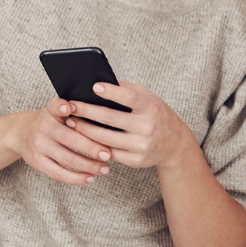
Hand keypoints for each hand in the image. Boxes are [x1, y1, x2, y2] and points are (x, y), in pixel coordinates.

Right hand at [11, 100, 113, 185]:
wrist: (22, 132)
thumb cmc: (53, 121)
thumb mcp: (59, 110)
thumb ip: (77, 110)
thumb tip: (108, 114)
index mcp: (51, 111)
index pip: (54, 106)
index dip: (61, 106)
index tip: (69, 107)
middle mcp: (43, 127)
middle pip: (69, 138)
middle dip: (91, 148)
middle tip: (108, 154)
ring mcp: (38, 146)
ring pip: (66, 159)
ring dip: (88, 166)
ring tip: (105, 169)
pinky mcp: (37, 162)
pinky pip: (58, 174)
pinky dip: (76, 178)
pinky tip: (90, 178)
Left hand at [65, 81, 198, 171]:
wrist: (175, 144)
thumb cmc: (156, 115)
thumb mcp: (148, 98)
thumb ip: (127, 91)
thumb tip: (97, 85)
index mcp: (151, 108)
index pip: (130, 98)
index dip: (111, 92)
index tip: (93, 86)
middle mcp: (148, 127)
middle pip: (110, 118)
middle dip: (86, 111)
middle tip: (70, 106)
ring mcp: (141, 146)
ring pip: (104, 138)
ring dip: (84, 129)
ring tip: (71, 121)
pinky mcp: (135, 161)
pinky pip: (109, 152)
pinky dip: (93, 144)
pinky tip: (82, 137)